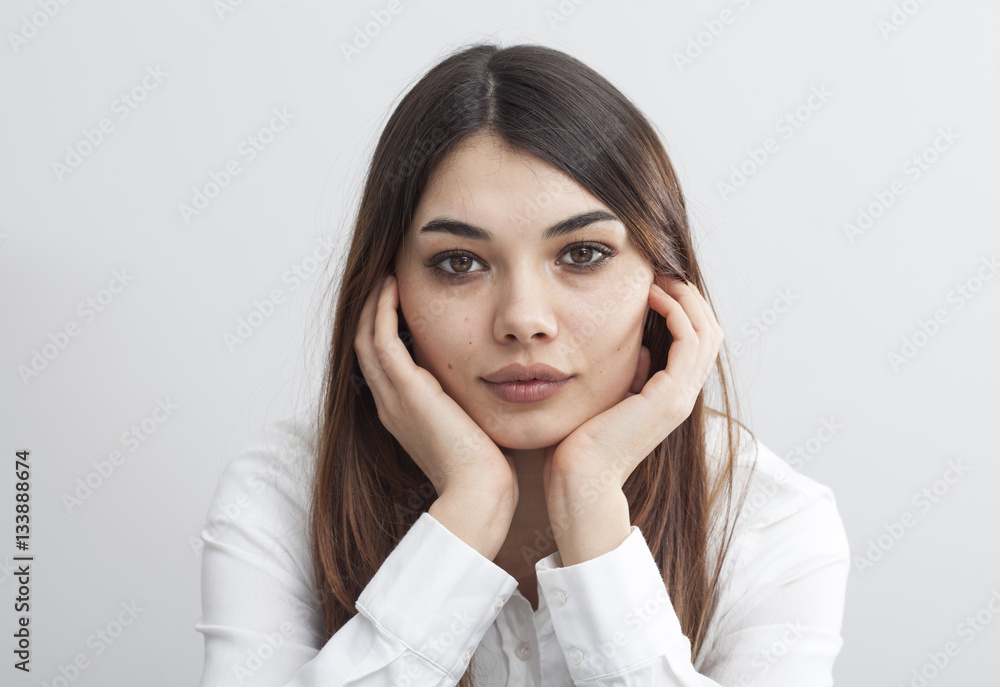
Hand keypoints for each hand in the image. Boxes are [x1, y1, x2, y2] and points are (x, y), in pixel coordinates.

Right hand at [354, 275, 518, 504]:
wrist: (479, 493)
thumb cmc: (487, 468)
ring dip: (372, 304)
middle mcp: (391, 404)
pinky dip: (381, 311)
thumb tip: (492, 386)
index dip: (385, 329)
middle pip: (365, 347)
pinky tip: (393, 288)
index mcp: (404, 414)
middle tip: (385, 280)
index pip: (383, 363)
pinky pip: (381, 339)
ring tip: (386, 276)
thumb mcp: (473, 427)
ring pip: (366, 338)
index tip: (401, 302)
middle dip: (372, 312)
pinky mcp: (405, 391)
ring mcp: (393, 398)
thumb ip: (469, 406)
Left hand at [541, 274, 724, 498]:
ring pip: (706, 331)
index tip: (654, 283)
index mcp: (669, 396)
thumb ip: (630, 373)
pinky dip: (676, 313)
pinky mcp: (670, 399)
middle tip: (660, 272)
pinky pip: (689, 342)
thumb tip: (641, 350)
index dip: (682, 308)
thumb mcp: (609, 396)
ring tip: (658, 278)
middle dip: (688, 296)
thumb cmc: (580, 442)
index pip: (694, 341)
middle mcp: (682, 397)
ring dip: (684, 298)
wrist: (579, 479)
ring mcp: (680, 398)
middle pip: (709, 331)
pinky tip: (651, 297)